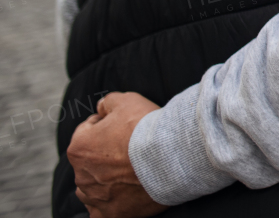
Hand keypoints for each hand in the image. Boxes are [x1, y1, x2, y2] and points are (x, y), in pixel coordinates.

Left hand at [68, 92, 165, 217]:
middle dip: (105, 154)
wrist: (171, 156)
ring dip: (105, 180)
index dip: (107, 125)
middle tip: (132, 148)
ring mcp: (95, 197)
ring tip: (131, 171)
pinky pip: (101, 211)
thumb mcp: (126, 100)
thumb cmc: (147, 128)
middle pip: (90, 161)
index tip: (125, 126)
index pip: (87, 131)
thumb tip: (101, 108)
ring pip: (92, 188)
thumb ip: (107, 102)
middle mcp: (80, 174)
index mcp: (78, 147)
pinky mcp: (110, 213)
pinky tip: (125, 193)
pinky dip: (110, 203)